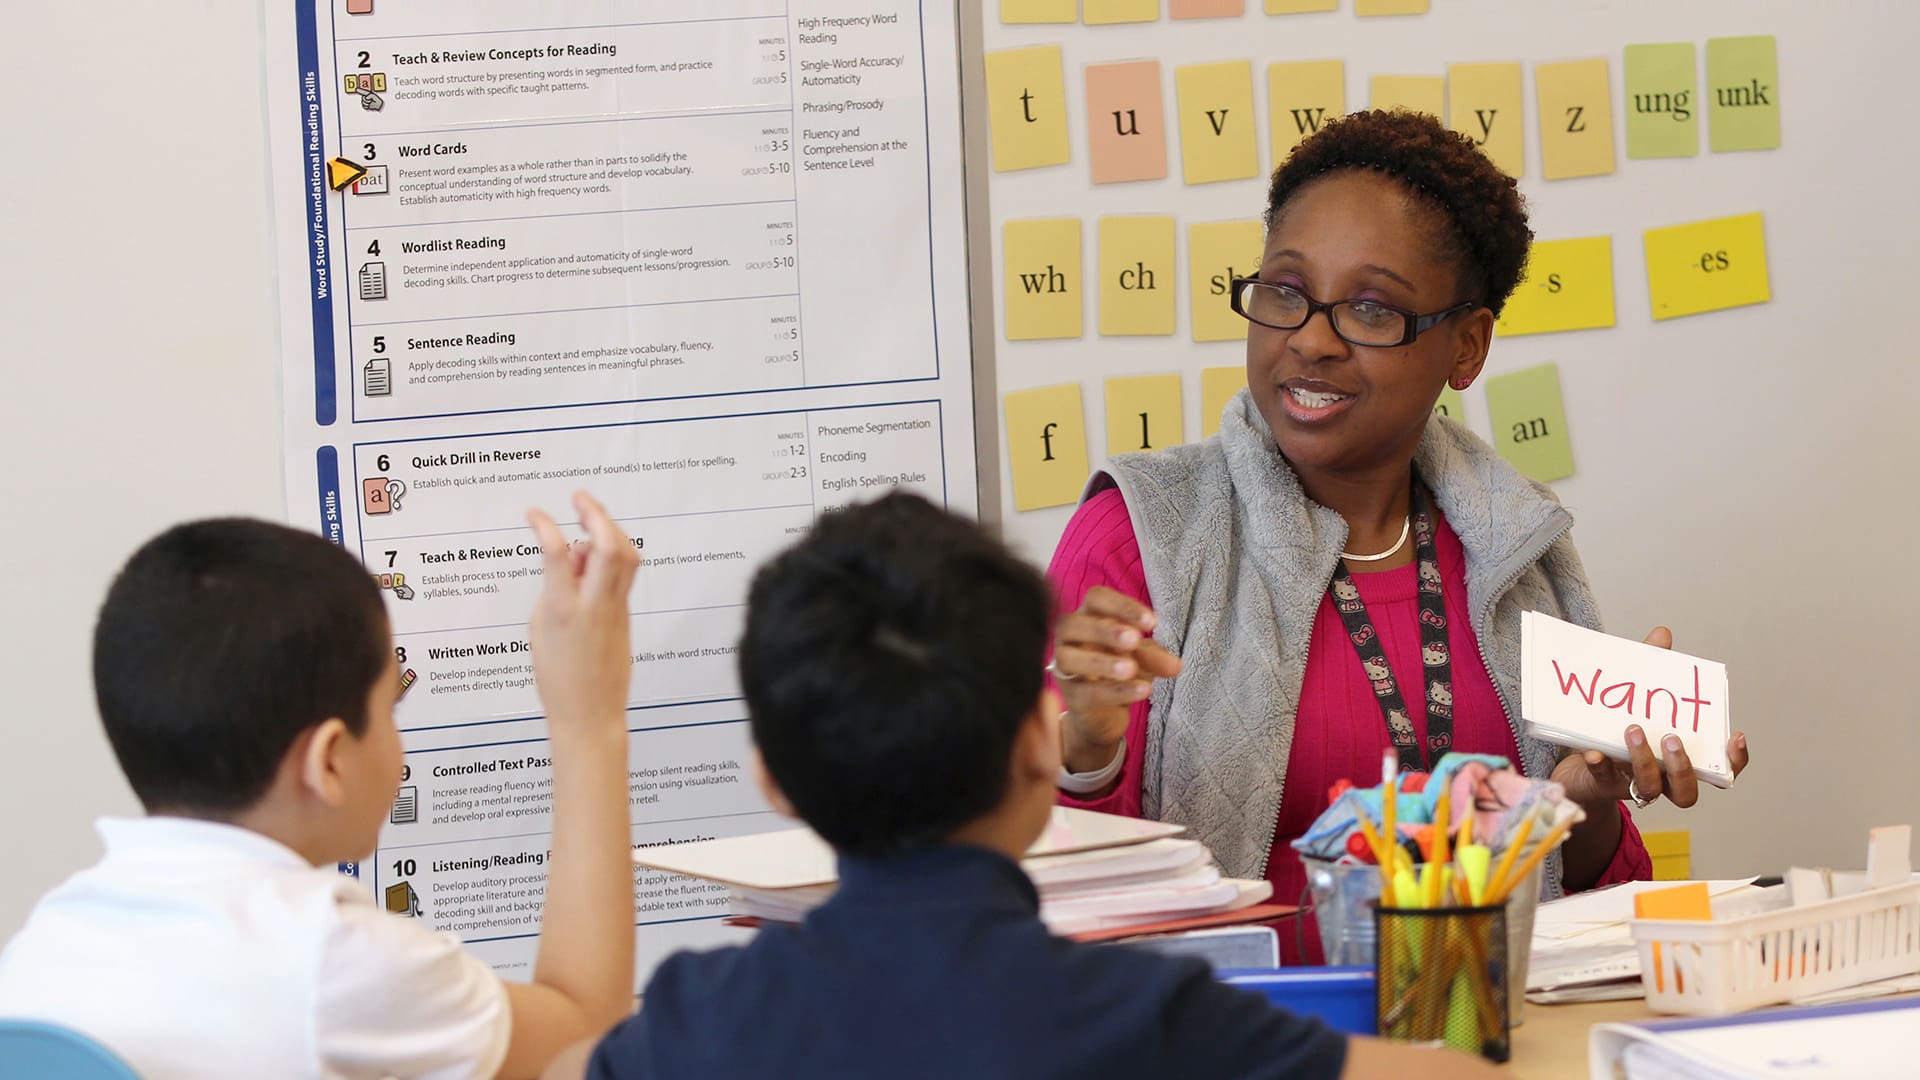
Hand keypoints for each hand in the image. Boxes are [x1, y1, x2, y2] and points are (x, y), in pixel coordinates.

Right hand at [527, 491, 640, 736]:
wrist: (589, 714)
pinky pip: (624, 575)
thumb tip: (570, 557)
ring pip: (625, 556)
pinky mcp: (625, 616)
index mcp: (563, 611)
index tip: (533, 512)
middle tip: (578, 497)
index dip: (544, 525)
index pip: (555, 553)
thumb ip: (553, 588)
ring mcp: (614, 610)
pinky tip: (593, 554)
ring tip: (589, 518)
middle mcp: (593, 606)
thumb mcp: (539, 630)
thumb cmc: (556, 679)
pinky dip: (612, 554)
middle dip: (595, 513)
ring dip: (610, 529)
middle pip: (607, 546)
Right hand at [1050, 586, 1181, 771]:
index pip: (1096, 599)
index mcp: (1087, 617)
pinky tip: (1141, 690)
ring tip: (1131, 669)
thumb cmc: (1119, 671)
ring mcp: (1063, 669)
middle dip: (1104, 630)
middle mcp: (1068, 639)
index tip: (1152, 622)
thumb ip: (1155, 657)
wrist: (1104, 714)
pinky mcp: (1071, 698)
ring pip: (1069, 659)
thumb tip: (1175, 665)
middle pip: (1072, 624)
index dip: (1122, 606)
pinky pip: (1088, 692)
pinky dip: (1116, 691)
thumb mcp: (1142, 658)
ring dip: (1102, 662)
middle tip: (1135, 639)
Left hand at [1552, 625, 1750, 810]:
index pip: (1718, 771)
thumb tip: (1662, 634)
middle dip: (1682, 767)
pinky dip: (1600, 765)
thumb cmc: (1616, 730)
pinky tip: (1594, 752)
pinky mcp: (1599, 784)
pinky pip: (1601, 779)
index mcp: (1676, 759)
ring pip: (1648, 788)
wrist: (1575, 760)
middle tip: (1671, 738)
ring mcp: (1630, 784)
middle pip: (1685, 791)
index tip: (1735, 737)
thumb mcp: (1636, 697)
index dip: (1733, 761)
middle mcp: (1660, 778)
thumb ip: (1650, 668)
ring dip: (1643, 760)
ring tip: (1633, 729)